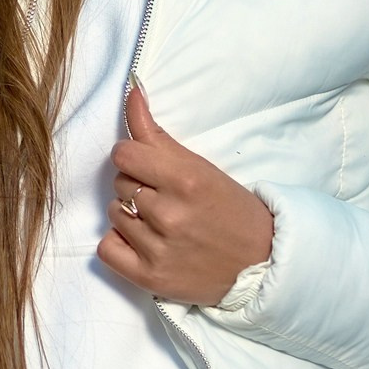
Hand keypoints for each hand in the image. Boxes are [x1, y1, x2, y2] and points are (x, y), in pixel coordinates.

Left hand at [98, 83, 273, 305]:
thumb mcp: (200, 167)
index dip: (134, 158)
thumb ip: (155, 132)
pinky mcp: (150, 278)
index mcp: (186, 181)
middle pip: (119, 183)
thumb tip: (130, 91)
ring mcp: (159, 250)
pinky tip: (144, 243)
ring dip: (131, 215)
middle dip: (138, 186)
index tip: (150, 167)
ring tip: (162, 223)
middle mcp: (170, 216)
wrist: (261, 263)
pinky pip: (106, 248)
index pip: (123, 154)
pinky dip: (120, 244)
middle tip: (168, 199)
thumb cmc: (230, 209)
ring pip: (113, 213)